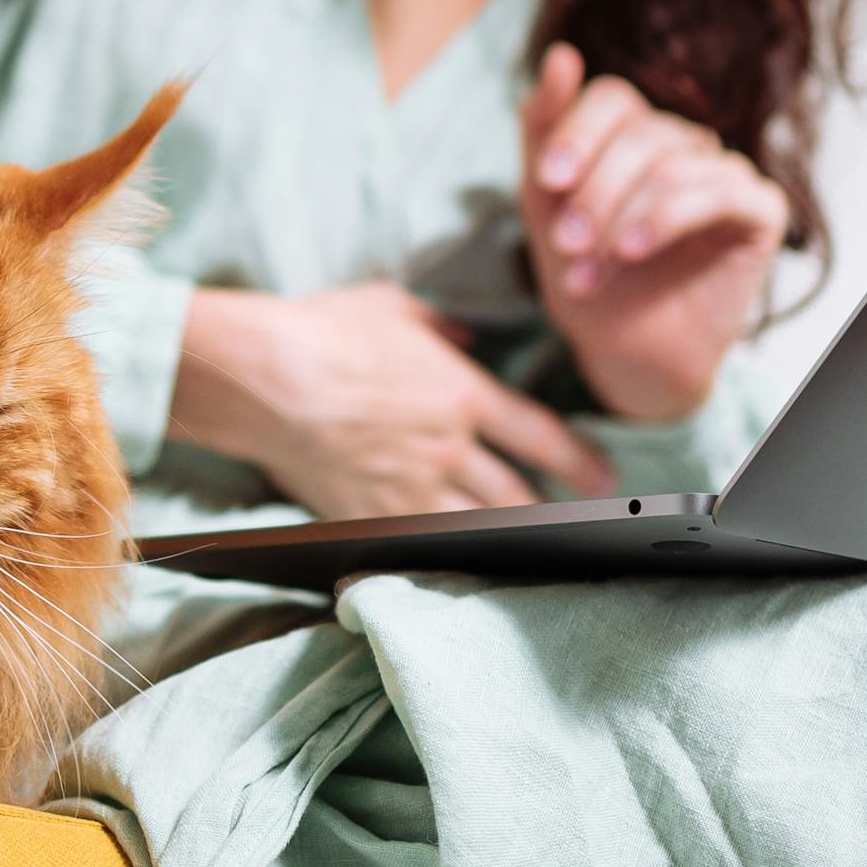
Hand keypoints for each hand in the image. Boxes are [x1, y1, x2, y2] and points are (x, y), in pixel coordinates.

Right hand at [169, 280, 617, 518]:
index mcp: (462, 393)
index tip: (602, 476)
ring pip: (476, 525)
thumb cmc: (323, 330)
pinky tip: (455, 559)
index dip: (579, 460)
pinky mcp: (370, 513)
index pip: (541, 436)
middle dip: (553, 511)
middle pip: (517, 493)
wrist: (265, 376)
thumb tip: (465, 336)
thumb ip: (439, 326)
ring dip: (506, 537)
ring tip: (527, 548)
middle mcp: (448, 447)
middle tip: (576, 522)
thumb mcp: (392, 307)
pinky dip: (442, 549)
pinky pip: (420, 541)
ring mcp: (410, 486)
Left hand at [520, 44, 787, 422]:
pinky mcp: (760, 211)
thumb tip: (561, 54)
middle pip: (641, 134)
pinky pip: (720, 194)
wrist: (624, 353)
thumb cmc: (585, 273)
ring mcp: (726, 173)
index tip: (547, 183)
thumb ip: (546, 129)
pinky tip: (635, 251)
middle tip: (566, 243)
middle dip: (595, 191)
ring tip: (589, 271)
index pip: (613, 98)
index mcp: (636, 132)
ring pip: (672, 168)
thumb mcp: (546, 202)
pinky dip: (668, 220)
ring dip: (620, 222)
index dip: (578, 132)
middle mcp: (685, 144)